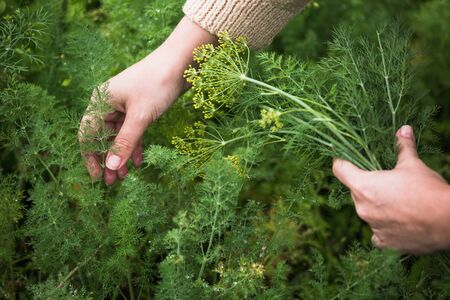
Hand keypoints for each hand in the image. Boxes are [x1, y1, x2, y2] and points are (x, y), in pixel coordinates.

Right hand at [79, 17, 216, 184]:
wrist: (180, 63)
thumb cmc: (157, 84)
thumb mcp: (140, 117)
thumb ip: (126, 142)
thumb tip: (111, 167)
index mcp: (101, 101)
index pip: (88, 134)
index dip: (91, 157)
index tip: (98, 177)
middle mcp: (109, 103)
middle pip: (103, 137)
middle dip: (108, 159)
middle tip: (114, 182)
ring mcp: (124, 105)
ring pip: (118, 135)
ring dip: (122, 155)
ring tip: (126, 175)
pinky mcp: (139, 107)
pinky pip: (132, 130)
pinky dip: (135, 145)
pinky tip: (139, 161)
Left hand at [332, 125, 449, 253]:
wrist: (449, 222)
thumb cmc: (428, 191)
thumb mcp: (414, 165)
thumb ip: (403, 148)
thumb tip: (403, 130)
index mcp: (364, 186)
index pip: (340, 170)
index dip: (341, 161)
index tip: (343, 158)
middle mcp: (363, 209)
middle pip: (354, 192)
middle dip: (365, 185)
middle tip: (382, 180)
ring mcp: (373, 227)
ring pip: (366, 212)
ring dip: (376, 206)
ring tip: (396, 201)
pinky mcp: (385, 242)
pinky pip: (376, 233)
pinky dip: (383, 227)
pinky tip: (397, 221)